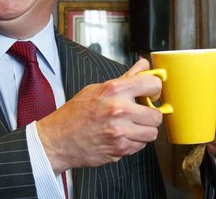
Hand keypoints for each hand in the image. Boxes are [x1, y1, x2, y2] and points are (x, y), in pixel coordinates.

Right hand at [37, 58, 163, 171]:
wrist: (58, 140)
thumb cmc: (75, 114)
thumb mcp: (97, 88)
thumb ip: (125, 78)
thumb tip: (143, 66)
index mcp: (115, 90)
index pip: (152, 85)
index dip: (154, 89)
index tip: (151, 93)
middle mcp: (119, 110)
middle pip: (157, 115)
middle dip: (151, 114)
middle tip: (141, 113)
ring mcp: (121, 132)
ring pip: (152, 133)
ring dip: (144, 130)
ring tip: (131, 126)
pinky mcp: (120, 149)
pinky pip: (140, 146)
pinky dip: (134, 143)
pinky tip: (121, 136)